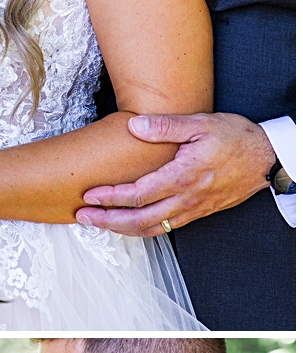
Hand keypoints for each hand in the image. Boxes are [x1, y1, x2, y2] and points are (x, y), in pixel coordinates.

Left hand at [75, 113, 275, 236]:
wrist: (269, 158)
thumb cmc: (236, 138)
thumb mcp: (202, 123)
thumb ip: (166, 125)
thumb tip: (135, 125)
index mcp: (184, 176)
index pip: (139, 194)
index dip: (110, 197)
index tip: (88, 195)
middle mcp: (188, 198)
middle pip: (140, 219)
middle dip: (108, 221)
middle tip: (82, 217)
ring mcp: (194, 209)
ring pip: (153, 228)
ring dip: (122, 229)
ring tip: (97, 224)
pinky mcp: (199, 212)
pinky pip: (166, 228)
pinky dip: (143, 229)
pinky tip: (127, 224)